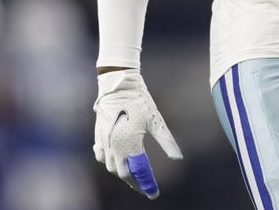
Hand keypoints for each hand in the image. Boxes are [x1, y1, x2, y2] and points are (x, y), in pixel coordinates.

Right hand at [93, 69, 182, 198]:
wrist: (118, 85)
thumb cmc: (140, 101)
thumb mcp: (157, 121)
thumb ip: (167, 141)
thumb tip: (178, 158)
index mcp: (130, 144)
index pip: (139, 172)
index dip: (147, 185)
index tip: (154, 193)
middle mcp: (115, 146)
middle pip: (123, 173)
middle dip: (135, 182)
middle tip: (146, 187)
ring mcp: (104, 142)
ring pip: (111, 166)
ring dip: (123, 173)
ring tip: (134, 176)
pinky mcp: (99, 135)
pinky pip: (101, 156)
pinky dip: (109, 162)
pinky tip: (116, 160)